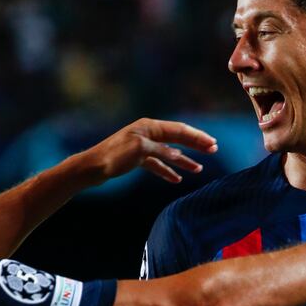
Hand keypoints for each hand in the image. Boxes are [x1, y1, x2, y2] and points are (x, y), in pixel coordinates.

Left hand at [82, 118, 217, 184]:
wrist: (92, 167)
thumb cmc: (114, 156)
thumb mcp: (141, 150)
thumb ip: (162, 150)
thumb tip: (179, 154)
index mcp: (150, 127)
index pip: (180, 130)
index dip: (198, 137)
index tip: (213, 144)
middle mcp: (148, 133)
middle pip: (177, 138)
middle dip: (195, 145)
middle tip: (213, 150)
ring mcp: (143, 146)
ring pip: (169, 153)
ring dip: (184, 160)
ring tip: (199, 169)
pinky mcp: (137, 158)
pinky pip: (157, 164)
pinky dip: (167, 170)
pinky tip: (176, 179)